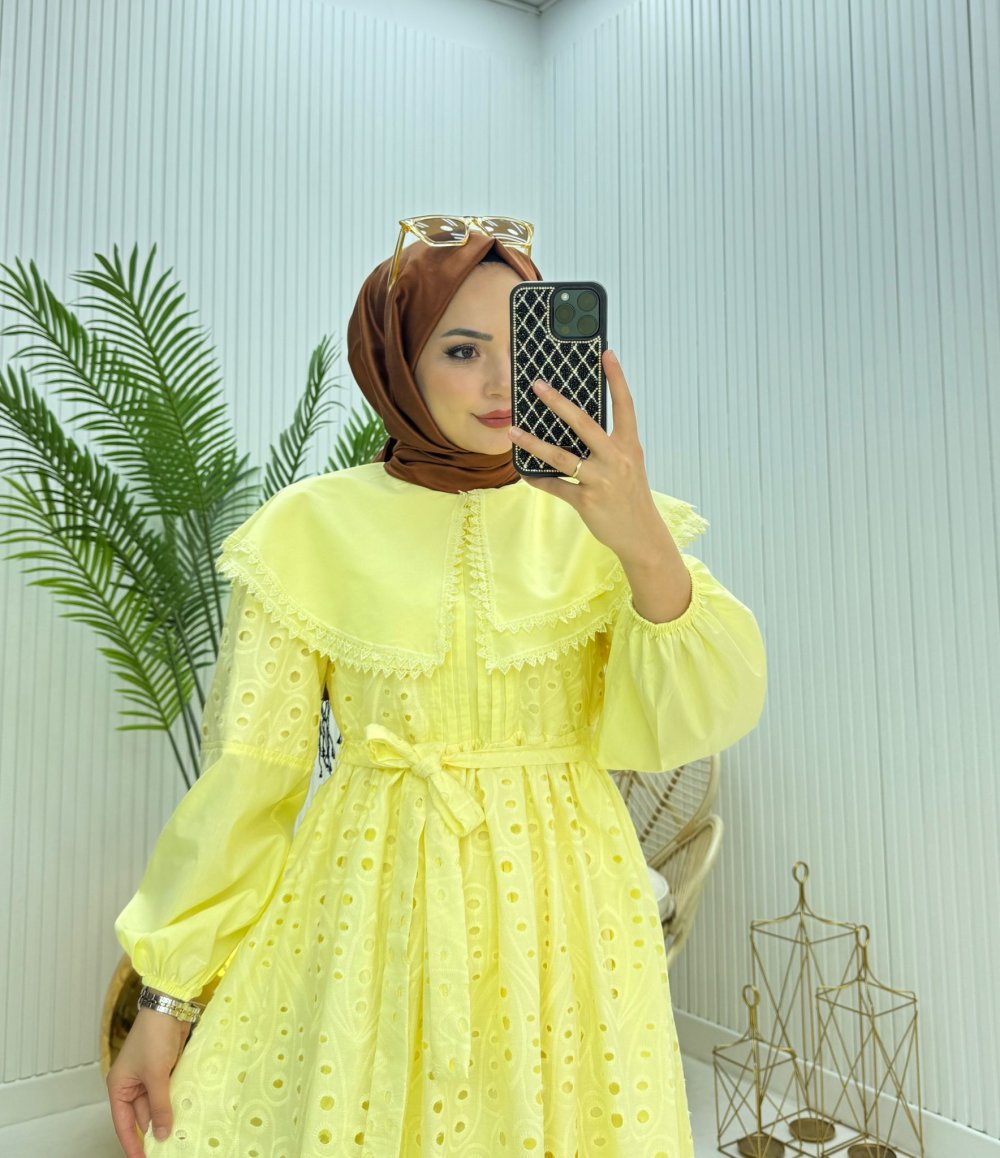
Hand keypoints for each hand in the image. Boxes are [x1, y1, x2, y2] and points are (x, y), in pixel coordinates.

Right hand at [107, 1008, 190, 1156]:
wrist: (170, 1007)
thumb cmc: (154, 1037)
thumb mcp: (156, 1075)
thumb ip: (159, 1106)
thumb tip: (161, 1134)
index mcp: (119, 1087)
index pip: (124, 1124)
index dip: (133, 1144)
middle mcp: (131, 1084)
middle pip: (142, 1116)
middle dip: (155, 1131)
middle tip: (170, 1148)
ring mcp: (149, 1077)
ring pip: (157, 1105)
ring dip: (168, 1116)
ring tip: (181, 1135)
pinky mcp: (165, 1069)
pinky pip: (168, 1092)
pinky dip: (175, 1101)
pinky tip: (186, 1113)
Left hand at [507, 349, 667, 562]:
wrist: (642, 535)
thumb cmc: (630, 495)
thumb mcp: (628, 464)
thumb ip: (609, 444)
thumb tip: (577, 424)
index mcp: (629, 445)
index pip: (625, 405)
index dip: (617, 378)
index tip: (606, 352)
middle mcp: (616, 459)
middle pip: (584, 424)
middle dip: (558, 403)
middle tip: (538, 385)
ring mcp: (601, 480)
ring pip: (561, 457)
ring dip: (534, 443)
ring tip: (512, 430)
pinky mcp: (587, 501)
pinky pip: (556, 487)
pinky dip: (538, 479)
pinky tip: (524, 473)